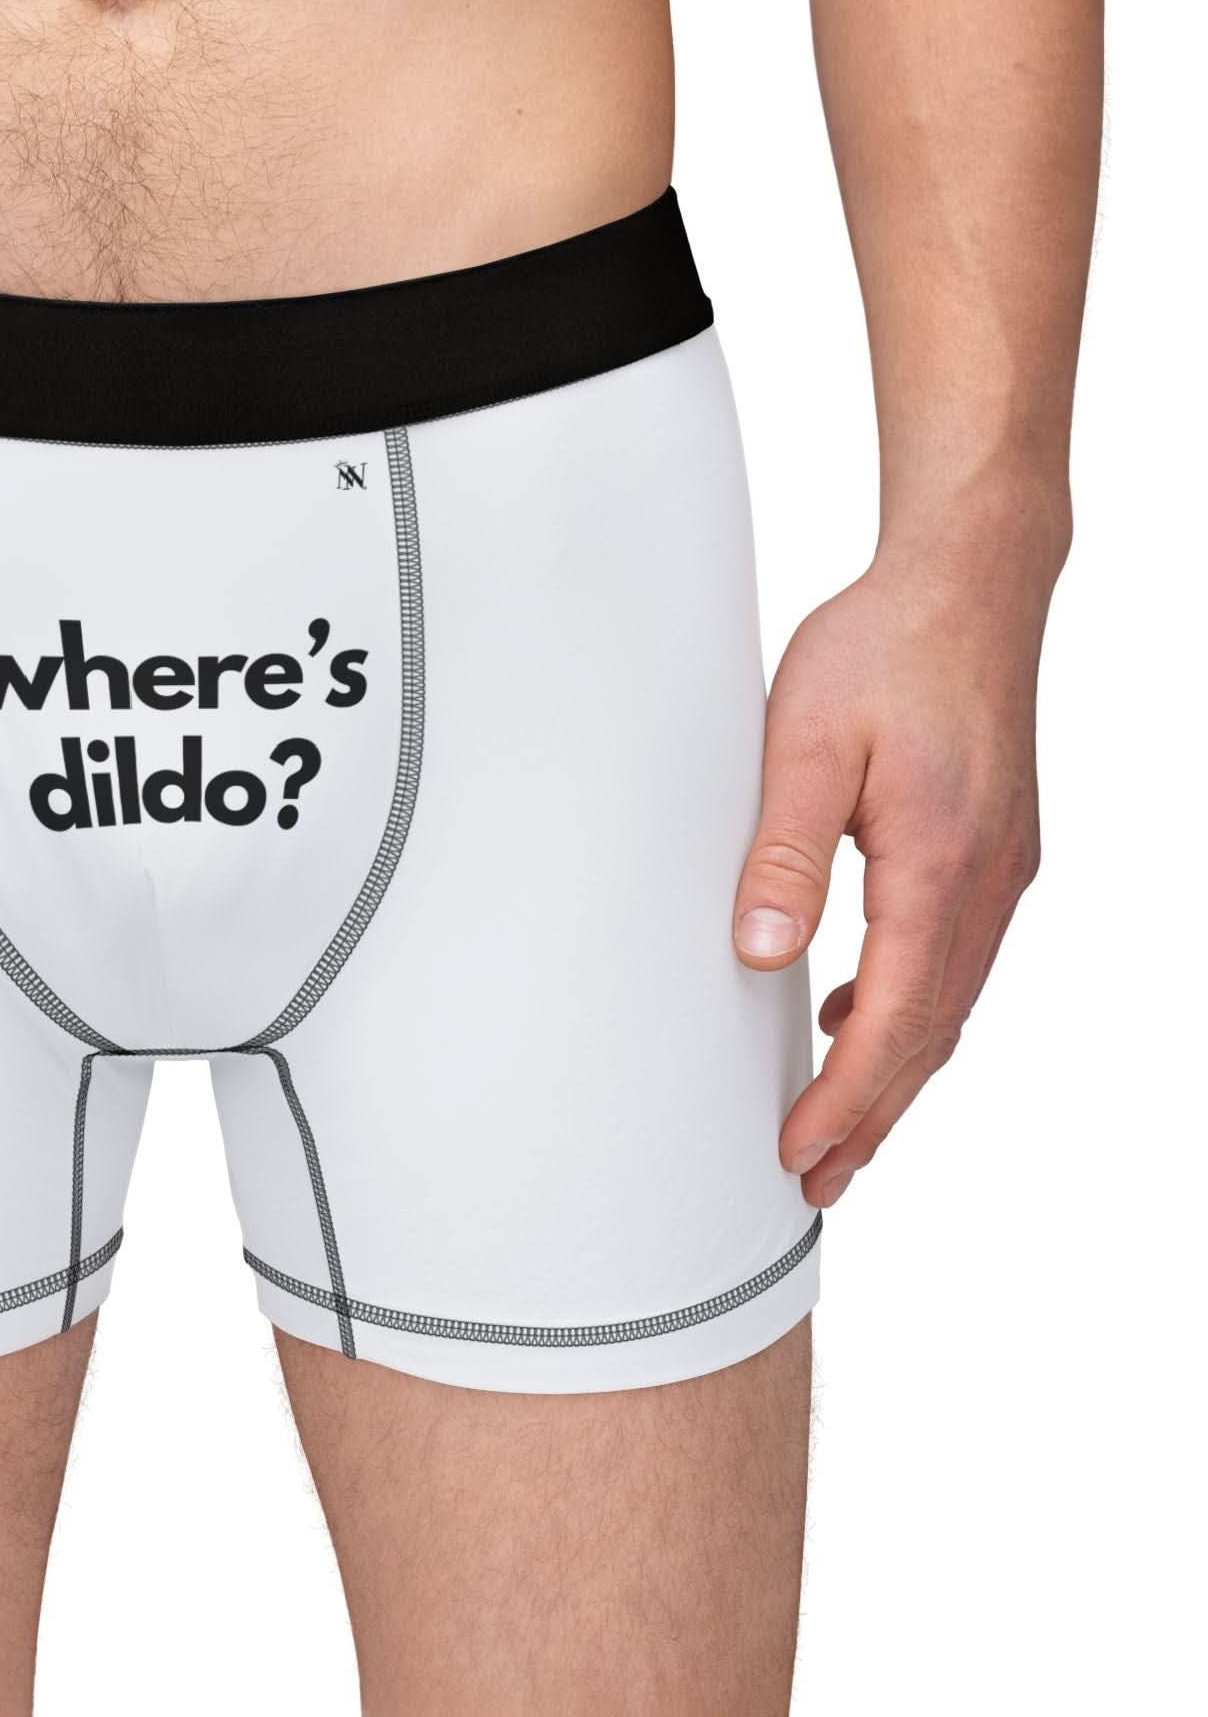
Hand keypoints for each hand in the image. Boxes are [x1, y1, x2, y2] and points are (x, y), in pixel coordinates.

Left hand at [733, 549, 1049, 1208]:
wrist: (970, 582)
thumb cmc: (885, 647)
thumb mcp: (805, 743)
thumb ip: (784, 852)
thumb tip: (761, 952)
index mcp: (942, 865)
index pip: (895, 1021)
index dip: (846, 1099)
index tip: (800, 1153)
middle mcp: (988, 881)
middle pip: (932, 1034)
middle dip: (873, 1115)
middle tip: (817, 1180)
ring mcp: (1001, 867)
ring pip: (949, 1003)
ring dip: (894, 1070)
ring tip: (839, 1127)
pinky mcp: (992, 848)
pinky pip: (955, 958)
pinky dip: (912, 1008)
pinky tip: (860, 1012)